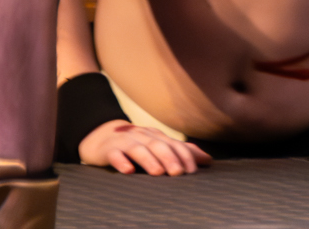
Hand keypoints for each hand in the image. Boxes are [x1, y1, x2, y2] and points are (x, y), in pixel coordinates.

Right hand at [79, 119, 210, 174]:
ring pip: (137, 148)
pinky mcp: (108, 150)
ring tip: (158, 172)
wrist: (100, 135)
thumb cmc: (135, 144)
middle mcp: (141, 136)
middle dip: (169, 157)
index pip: (172, 143)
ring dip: (148, 159)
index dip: (183, 155)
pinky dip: (121, 161)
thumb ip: (181, 152)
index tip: (192, 171)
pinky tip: (127, 170)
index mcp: (155, 136)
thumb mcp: (157, 145)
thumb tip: (208, 160)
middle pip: (157, 144)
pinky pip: (114, 154)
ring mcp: (124, 141)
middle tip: (178, 172)